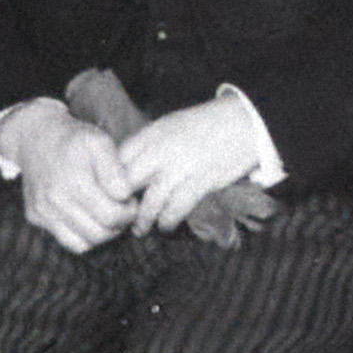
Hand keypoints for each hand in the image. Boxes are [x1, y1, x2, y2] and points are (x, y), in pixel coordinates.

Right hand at [0, 99, 134, 253]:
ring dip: (101, 235)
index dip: (129, 212)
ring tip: (108, 215)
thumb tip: (123, 195)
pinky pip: (65, 241)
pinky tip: (90, 219)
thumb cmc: (74, 139)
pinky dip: (82, 237)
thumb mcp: (99, 141)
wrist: (36, 137)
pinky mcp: (35, 217)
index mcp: (74, 181)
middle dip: (118, 226)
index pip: (111, 216)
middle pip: (98, 234)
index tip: (131, 200)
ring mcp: (43, 211)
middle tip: (123, 210)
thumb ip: (115, 169)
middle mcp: (55, 200)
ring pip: (82, 244)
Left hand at [116, 96, 268, 234]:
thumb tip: (129, 167)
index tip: (110, 195)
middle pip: (128, 181)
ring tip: (139, 230)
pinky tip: (166, 226)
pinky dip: (168, 220)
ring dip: (144, 219)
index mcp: (152, 133)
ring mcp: (181, 166)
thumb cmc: (206, 125)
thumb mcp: (171, 126)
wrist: (243, 121)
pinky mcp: (201, 181)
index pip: (118, 158)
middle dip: (121, 203)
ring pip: (151, 200)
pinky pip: (177, 207)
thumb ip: (150, 145)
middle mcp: (162, 149)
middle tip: (119, 217)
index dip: (110, 180)